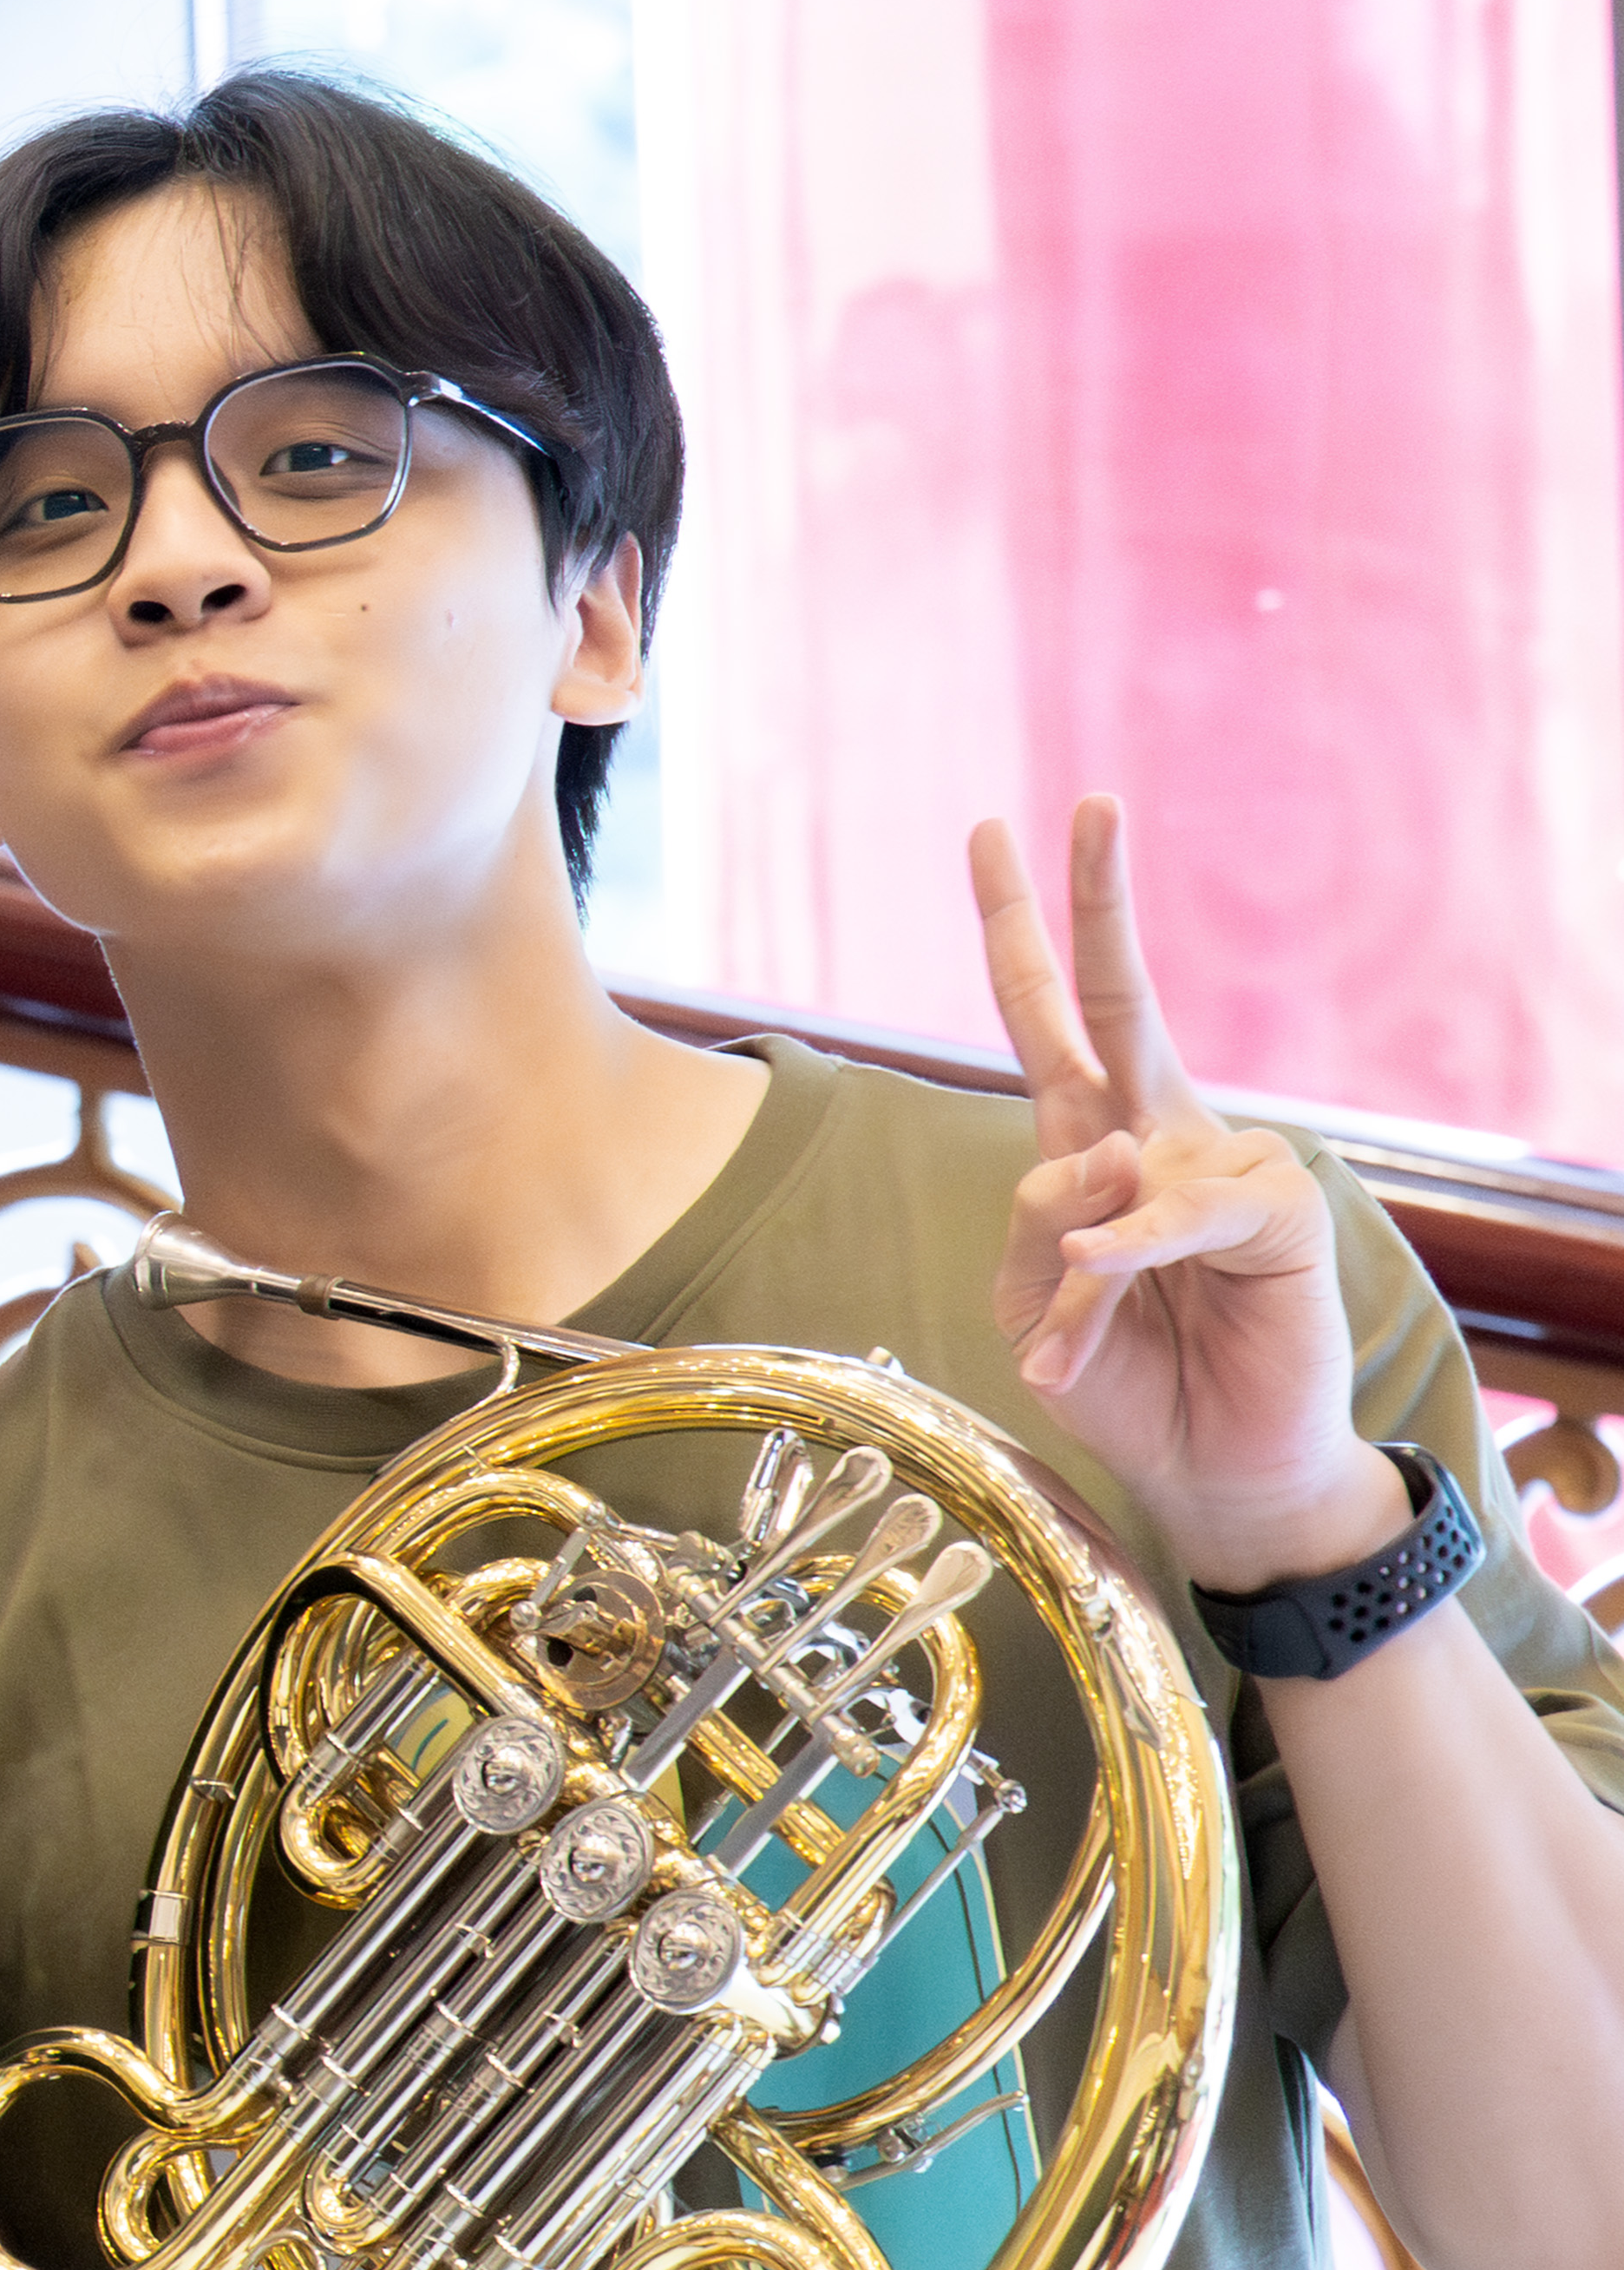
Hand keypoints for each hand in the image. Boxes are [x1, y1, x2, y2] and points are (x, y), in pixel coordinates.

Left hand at [970, 796, 1385, 1592]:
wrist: (1214, 1466)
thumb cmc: (1124, 1379)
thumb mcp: (1034, 1309)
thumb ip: (1040, 1229)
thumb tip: (1097, 1156)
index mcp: (1090, 1141)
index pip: (1048, 1020)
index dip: (1017, 932)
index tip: (989, 833)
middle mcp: (1156, 1133)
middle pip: (1114, 999)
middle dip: (1092, 902)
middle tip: (1087, 803)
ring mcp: (1222, 1162)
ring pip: (1108, 1161)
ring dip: (1076, 1263)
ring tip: (1084, 1338)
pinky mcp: (1279, 1207)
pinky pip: (1177, 1210)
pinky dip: (1131, 1256)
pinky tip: (1116, 1280)